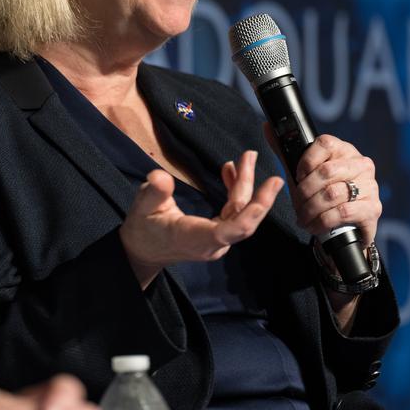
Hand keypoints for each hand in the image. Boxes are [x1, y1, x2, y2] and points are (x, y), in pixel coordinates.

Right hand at [119, 150, 283, 287]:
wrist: (143, 251)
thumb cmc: (143, 230)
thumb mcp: (142, 208)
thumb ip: (153, 193)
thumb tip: (160, 176)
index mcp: (195, 237)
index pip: (231, 230)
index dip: (252, 212)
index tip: (267, 192)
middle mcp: (212, 242)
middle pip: (242, 219)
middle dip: (254, 191)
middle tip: (258, 162)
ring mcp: (217, 240)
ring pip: (240, 214)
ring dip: (245, 186)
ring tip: (246, 159)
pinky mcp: (218, 234)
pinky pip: (234, 214)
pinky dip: (235, 192)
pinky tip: (232, 172)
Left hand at [288, 134, 381, 249]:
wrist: (344, 226)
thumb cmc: (322, 194)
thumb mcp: (303, 173)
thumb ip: (286, 151)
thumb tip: (267, 126)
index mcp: (345, 150)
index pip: (325, 143)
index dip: (306, 161)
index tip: (297, 176)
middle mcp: (361, 164)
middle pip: (327, 171)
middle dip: (305, 191)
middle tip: (297, 203)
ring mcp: (370, 186)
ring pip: (332, 193)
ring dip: (311, 209)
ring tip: (303, 217)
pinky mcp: (373, 208)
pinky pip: (343, 212)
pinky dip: (323, 221)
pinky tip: (315, 225)